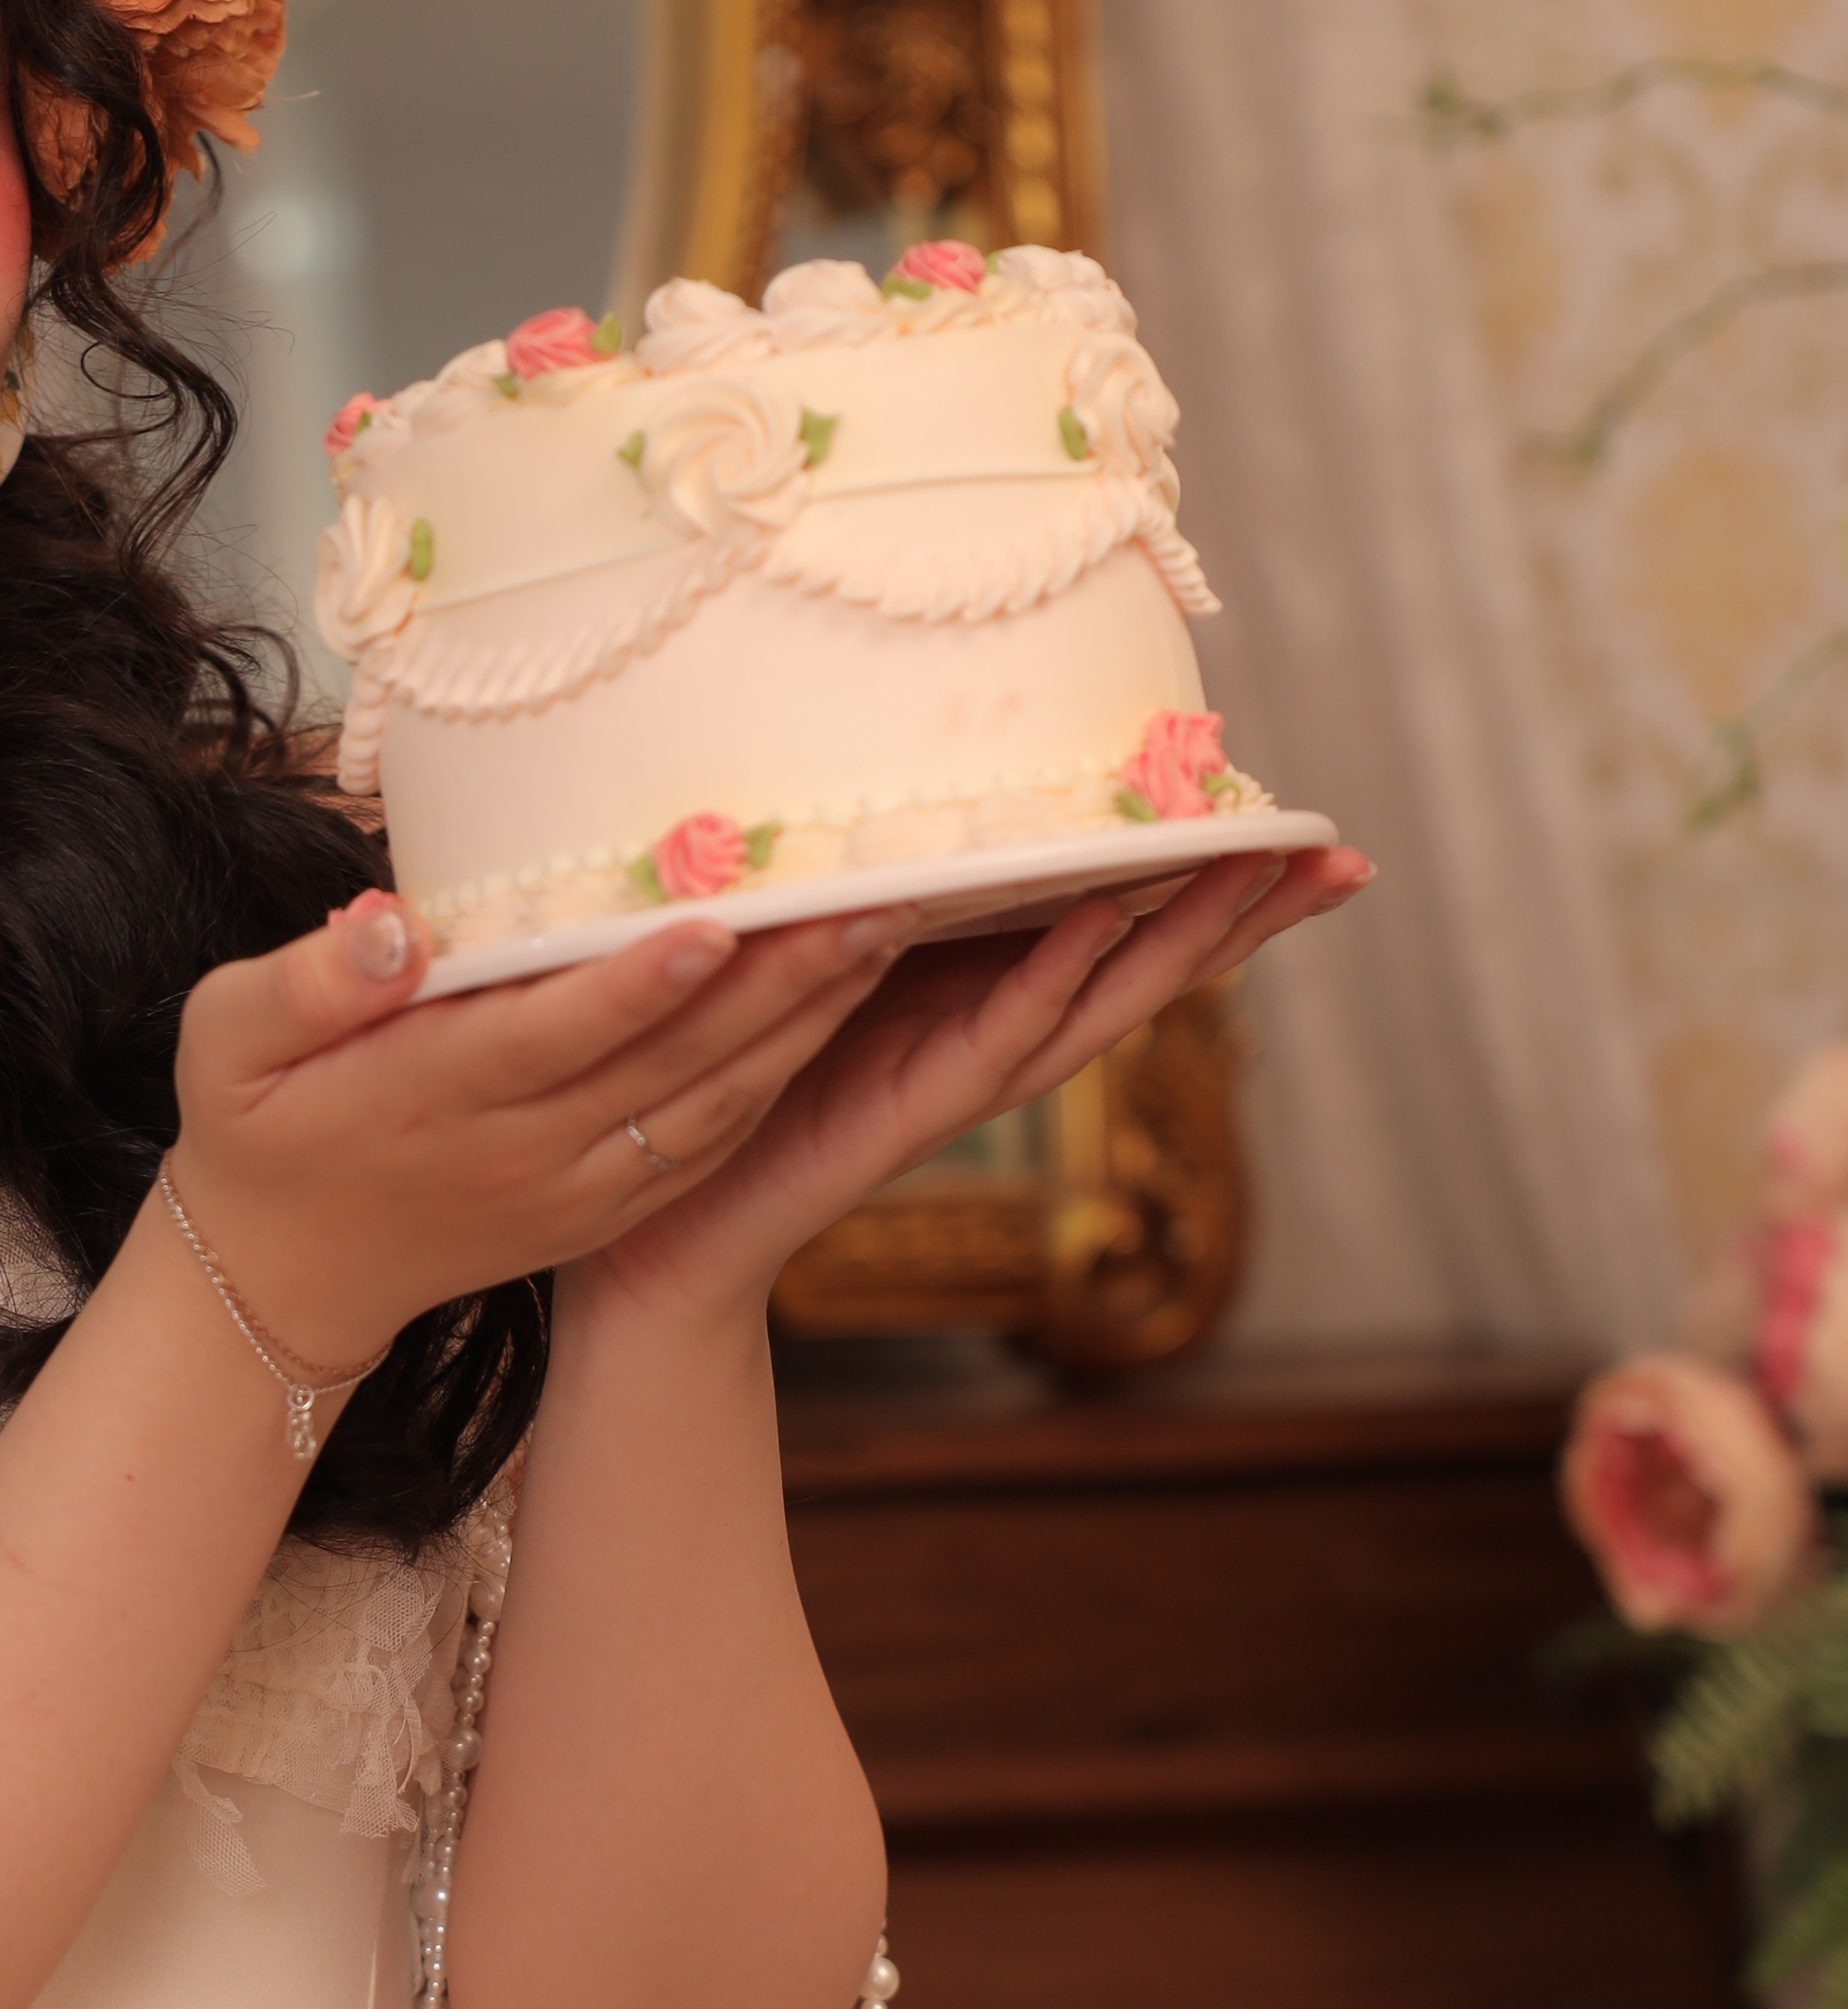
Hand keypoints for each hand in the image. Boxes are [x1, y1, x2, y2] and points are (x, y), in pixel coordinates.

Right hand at [166, 890, 934, 1370]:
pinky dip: (775, 1085)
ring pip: (709, 1108)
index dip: (636, 984)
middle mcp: (515, 1153)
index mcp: (427, 1097)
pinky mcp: (598, 1214)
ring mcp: (568, 1193)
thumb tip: (392, 929)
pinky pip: (703, 1148)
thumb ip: (305, 983)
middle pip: (665, 1065)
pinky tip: (833, 1014)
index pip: (549, 1035)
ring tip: (882, 934)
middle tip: (871, 897)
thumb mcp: (225, 1041)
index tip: (716, 921)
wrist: (279, 1278)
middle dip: (774, 985)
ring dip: (803, 1028)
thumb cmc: (250, 1126)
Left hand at [568, 840, 1371, 1329]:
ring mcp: (965, 1078)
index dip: (1219, 883)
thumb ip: (890, 897)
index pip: (1128, 924)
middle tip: (1341, 856)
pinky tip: (1097, 925)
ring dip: (1179, 940)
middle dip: (1246, 913)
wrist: (668, 1218)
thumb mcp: (834, 961)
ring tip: (1253, 875)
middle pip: (1152, 966)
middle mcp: (999, 1038)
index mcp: (990, 995)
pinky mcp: (911, 1107)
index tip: (1307, 829)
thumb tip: (924, 789)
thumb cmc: (744, 1077)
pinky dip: (1047, 980)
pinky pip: (992, 1036)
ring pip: (1099, 1000)